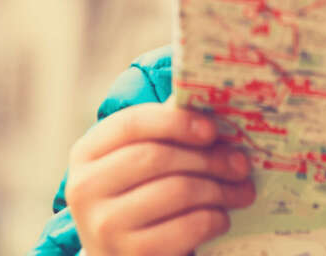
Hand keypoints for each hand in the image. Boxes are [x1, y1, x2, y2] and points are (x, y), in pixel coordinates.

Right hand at [65, 101, 255, 255]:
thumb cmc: (135, 201)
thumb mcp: (135, 165)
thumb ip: (161, 132)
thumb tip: (202, 97)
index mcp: (86, 153)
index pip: (131, 123)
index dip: (175, 121)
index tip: (212, 129)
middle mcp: (85, 188)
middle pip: (157, 157)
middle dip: (207, 158)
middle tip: (240, 163)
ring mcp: (104, 225)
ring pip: (177, 191)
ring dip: (219, 189)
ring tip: (240, 191)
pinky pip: (186, 228)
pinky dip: (213, 219)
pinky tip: (221, 217)